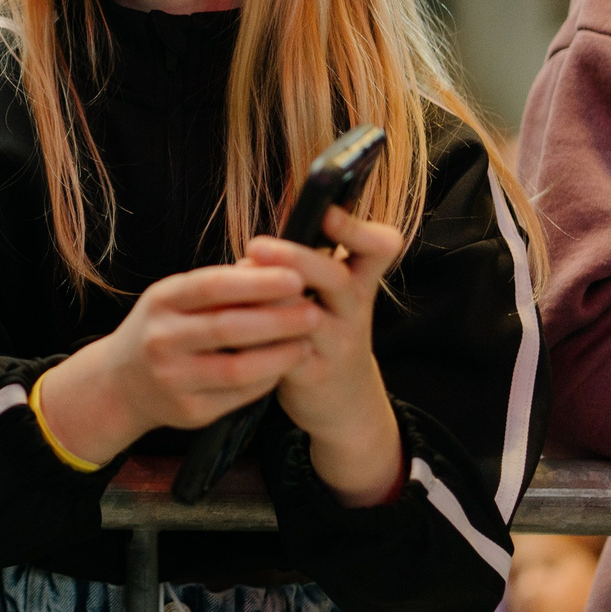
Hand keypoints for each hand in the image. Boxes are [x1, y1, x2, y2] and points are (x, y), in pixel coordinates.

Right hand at [34, 262, 317, 466]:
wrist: (121, 383)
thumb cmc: (164, 328)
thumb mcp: (178, 297)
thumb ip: (223, 284)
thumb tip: (277, 265)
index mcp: (161, 300)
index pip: (212, 287)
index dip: (256, 283)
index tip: (296, 278)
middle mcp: (161, 339)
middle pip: (227, 328)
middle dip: (277, 320)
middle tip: (314, 312)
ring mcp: (172, 378)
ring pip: (236, 369)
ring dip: (278, 356)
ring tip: (305, 343)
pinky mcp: (188, 411)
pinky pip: (237, 396)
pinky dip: (266, 381)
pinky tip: (283, 367)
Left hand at [243, 206, 404, 443]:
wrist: (344, 399)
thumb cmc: (323, 330)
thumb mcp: (329, 293)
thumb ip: (306, 261)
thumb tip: (268, 228)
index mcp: (359, 281)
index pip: (378, 247)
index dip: (356, 229)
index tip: (327, 212)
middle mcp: (354, 309)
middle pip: (336, 277)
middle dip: (296, 258)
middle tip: (256, 245)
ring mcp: (338, 343)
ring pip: (306, 317)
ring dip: (267, 298)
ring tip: (236, 281)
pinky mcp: (314, 374)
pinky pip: (284, 353)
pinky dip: (257, 336)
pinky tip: (232, 323)